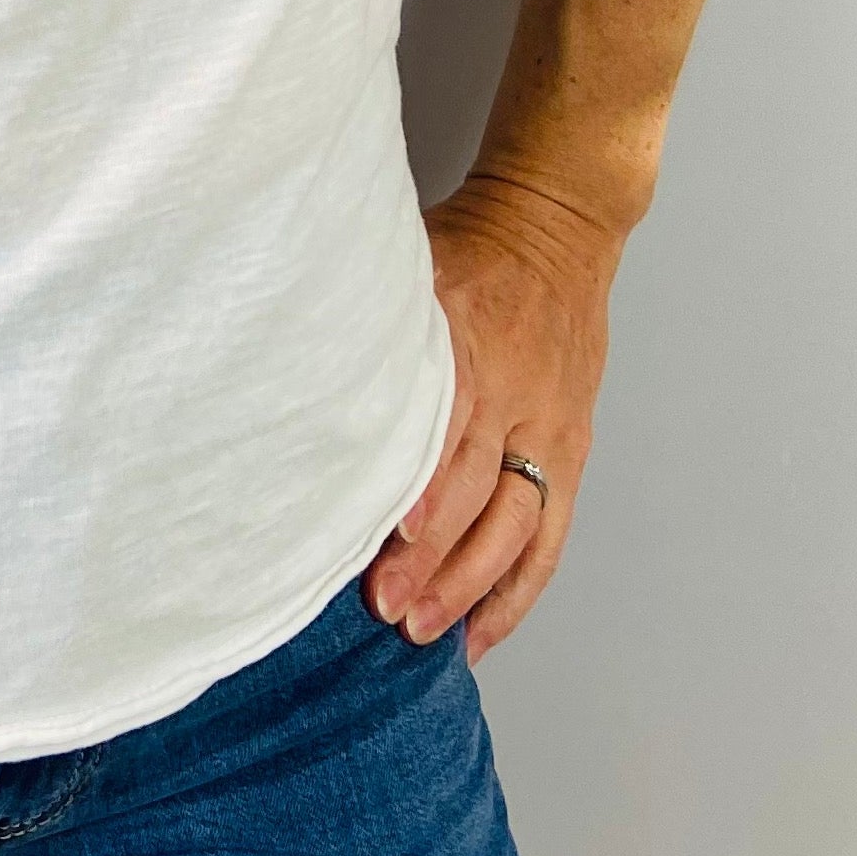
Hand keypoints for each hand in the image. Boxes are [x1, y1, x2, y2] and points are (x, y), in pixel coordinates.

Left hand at [364, 173, 617, 659]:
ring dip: (472, 584)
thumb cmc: (469, 244)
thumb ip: (368, 315)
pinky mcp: (571, 448)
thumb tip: (285, 354)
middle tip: (385, 605)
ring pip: (517, 522)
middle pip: (478, 485)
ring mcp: (550, 424)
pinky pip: (551, 533)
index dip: (424, 482)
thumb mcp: (411, 258)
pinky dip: (519, 588)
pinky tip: (483, 630)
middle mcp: (518, 389)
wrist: (560, 223)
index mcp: (471, 337)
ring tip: (426, 632)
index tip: (389, 528)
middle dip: (432, 554)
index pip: (450, 420)